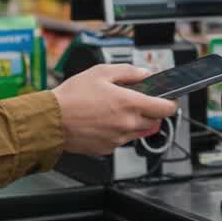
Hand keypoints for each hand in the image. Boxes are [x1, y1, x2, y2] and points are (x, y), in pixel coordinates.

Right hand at [52, 65, 177, 155]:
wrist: (51, 121)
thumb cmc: (72, 97)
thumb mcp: (101, 73)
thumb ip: (128, 72)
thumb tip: (145, 73)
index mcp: (130, 104)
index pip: (166, 109)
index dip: (170, 103)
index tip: (168, 100)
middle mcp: (128, 124)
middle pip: (155, 121)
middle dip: (151, 112)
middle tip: (138, 102)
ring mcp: (118, 139)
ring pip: (139, 132)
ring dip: (135, 122)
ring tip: (115, 111)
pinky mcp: (108, 148)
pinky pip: (122, 140)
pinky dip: (119, 132)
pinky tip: (104, 122)